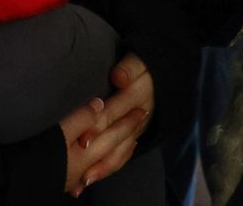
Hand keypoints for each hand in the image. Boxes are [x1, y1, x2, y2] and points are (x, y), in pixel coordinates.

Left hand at [59, 57, 154, 196]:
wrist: (163, 79)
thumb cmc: (142, 68)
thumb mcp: (138, 62)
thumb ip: (128, 68)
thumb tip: (119, 77)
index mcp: (136, 97)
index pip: (114, 113)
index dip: (97, 126)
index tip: (83, 138)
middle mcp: (137, 119)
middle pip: (115, 138)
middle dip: (96, 154)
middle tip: (79, 169)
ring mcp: (136, 131)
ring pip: (120, 153)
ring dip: (101, 167)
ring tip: (84, 180)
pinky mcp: (133, 139)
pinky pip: (122, 158)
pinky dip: (107, 169)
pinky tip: (90, 179)